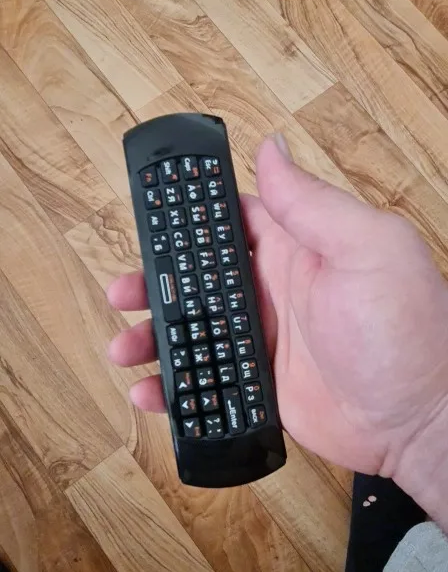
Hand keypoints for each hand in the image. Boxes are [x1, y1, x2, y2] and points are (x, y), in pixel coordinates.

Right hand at [108, 135, 447, 488]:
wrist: (420, 422)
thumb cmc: (408, 332)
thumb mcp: (367, 250)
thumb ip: (313, 204)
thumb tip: (271, 149)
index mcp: (299, 248)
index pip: (232, 219)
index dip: (189, 217)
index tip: (150, 216)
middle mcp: (277, 290)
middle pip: (200, 278)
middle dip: (158, 281)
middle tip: (125, 290)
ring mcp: (268, 340)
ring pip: (195, 330)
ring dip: (157, 335)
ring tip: (127, 346)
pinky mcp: (263, 386)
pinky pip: (207, 381)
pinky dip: (176, 387)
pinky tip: (153, 390)